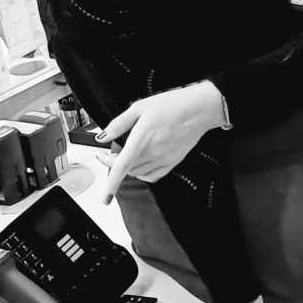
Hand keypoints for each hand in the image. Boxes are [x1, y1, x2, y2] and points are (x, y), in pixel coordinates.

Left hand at [97, 81, 227, 202]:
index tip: (105, 197)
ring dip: (128, 168)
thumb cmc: (173, 105)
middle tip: (109, 154)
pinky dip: (142, 174)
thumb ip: (118, 124)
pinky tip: (141, 164)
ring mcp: (164, 159)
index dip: (111, 184)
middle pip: (127, 170)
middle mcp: (153, 153)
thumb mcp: (139, 107)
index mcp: (142, 139)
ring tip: (125, 156)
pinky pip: (154, 176)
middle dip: (113, 164)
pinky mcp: (173, 161)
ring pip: (138, 174)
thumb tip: (103, 136)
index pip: (121, 167)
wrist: (199, 109)